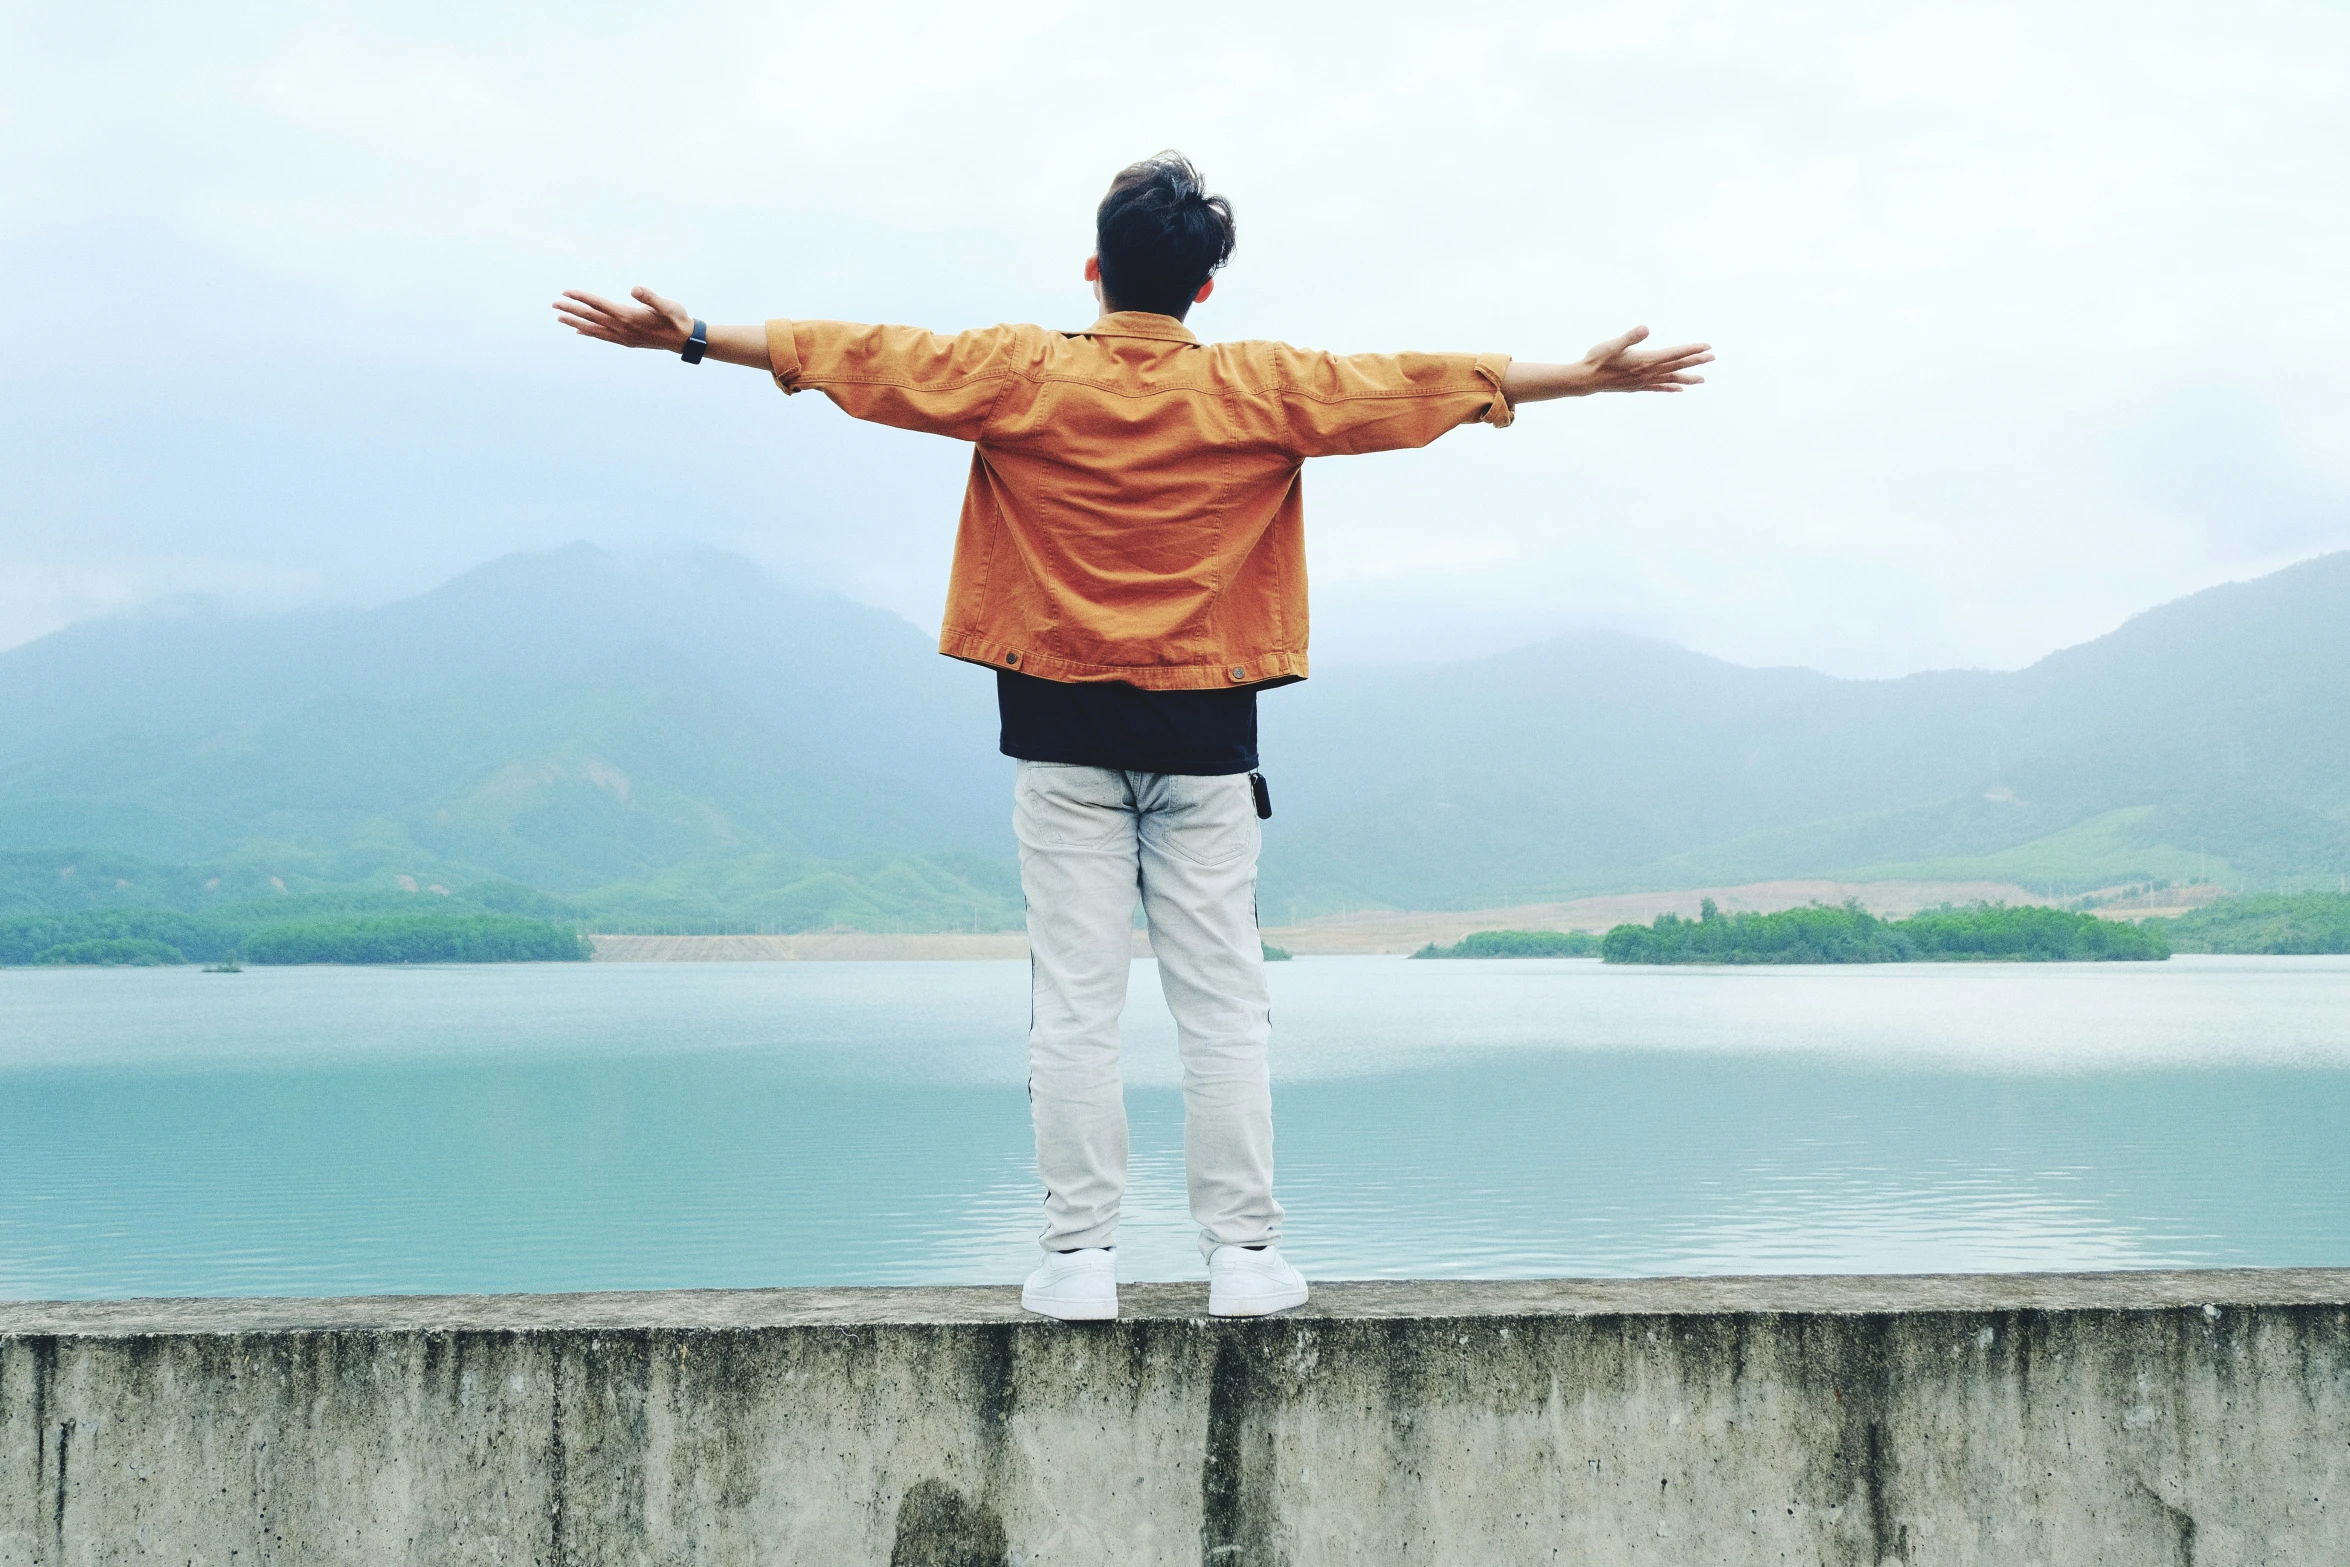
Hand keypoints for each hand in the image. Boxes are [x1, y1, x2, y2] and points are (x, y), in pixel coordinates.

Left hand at [553, 286, 694, 351]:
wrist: (685, 340)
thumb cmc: (677, 319)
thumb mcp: (667, 305)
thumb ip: (650, 297)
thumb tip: (634, 289)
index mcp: (628, 317)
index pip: (599, 305)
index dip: (582, 297)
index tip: (566, 291)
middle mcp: (622, 329)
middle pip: (591, 317)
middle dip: (571, 309)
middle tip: (554, 304)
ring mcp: (623, 337)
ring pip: (593, 329)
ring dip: (575, 322)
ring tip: (560, 317)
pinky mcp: (626, 341)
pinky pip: (602, 337)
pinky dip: (589, 333)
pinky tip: (580, 330)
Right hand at [1573, 326, 1712, 392]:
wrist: (1585, 380)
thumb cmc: (1597, 359)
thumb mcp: (1612, 345)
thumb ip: (1630, 337)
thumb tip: (1645, 328)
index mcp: (1645, 361)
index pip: (1673, 355)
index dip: (1691, 350)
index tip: (1707, 347)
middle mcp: (1647, 373)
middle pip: (1676, 366)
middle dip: (1695, 362)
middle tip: (1712, 358)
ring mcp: (1643, 381)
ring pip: (1670, 379)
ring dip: (1687, 378)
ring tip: (1702, 379)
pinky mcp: (1637, 386)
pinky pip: (1658, 387)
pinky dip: (1670, 387)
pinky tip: (1678, 389)